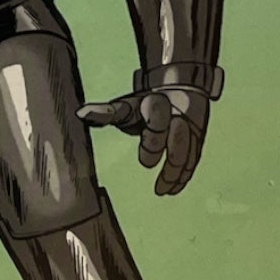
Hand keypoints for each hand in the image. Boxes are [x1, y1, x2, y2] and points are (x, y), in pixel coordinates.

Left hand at [79, 84, 214, 195]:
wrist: (178, 87)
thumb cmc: (145, 104)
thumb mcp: (125, 106)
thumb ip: (105, 113)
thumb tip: (80, 114)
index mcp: (156, 104)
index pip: (158, 121)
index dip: (153, 144)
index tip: (145, 164)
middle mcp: (177, 114)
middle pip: (178, 137)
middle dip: (170, 162)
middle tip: (157, 183)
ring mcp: (190, 126)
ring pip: (189, 151)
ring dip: (177, 175)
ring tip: (163, 191)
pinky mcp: (198, 137)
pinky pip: (194, 157)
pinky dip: (186, 174)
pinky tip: (174, 188)